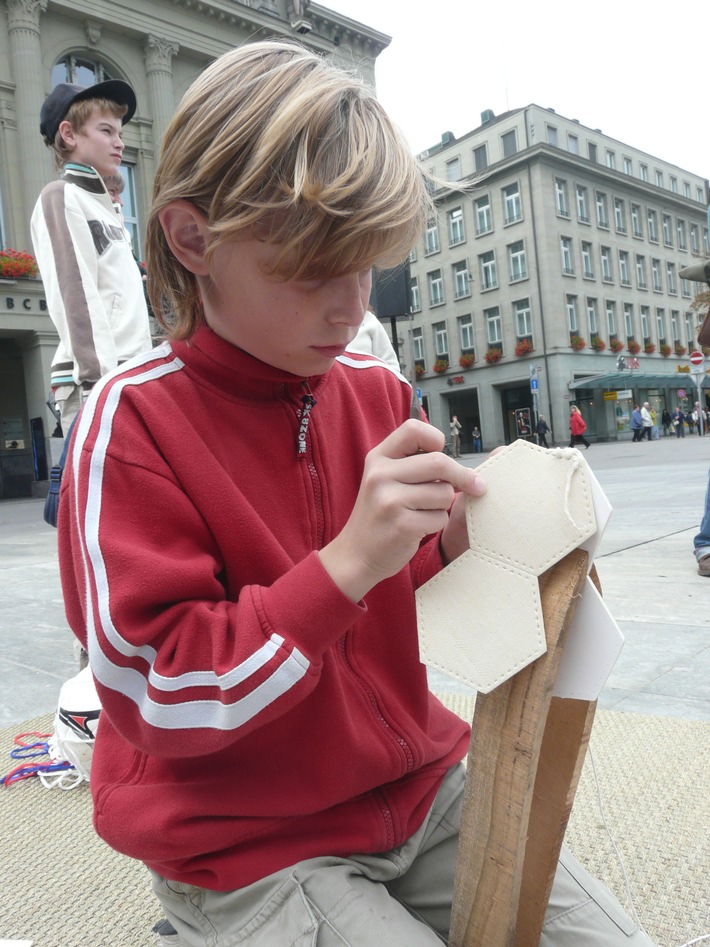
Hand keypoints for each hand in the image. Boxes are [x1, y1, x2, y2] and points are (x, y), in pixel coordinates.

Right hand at [319, 419, 484, 600]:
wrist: (356, 554)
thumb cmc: (380, 514)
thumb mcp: (384, 479)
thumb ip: (414, 464)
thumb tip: (463, 465)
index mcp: (378, 458)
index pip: (414, 429)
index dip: (436, 440)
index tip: (444, 455)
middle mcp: (380, 475)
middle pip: (439, 462)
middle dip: (461, 476)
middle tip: (472, 486)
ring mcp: (389, 500)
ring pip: (444, 493)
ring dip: (444, 505)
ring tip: (423, 512)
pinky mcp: (402, 525)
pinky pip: (440, 518)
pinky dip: (436, 524)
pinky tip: (418, 528)